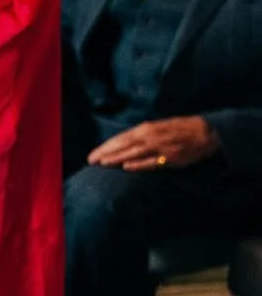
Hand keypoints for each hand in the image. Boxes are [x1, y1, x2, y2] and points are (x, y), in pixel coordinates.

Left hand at [88, 116, 219, 171]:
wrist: (204, 131)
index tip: (92, 154)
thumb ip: (139, 135)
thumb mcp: (156, 127)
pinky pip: (152, 162)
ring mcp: (160, 146)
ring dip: (117, 158)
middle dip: (106, 153)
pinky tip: (127, 167)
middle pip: (123, 145)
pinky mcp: (171, 157)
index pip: (120, 138)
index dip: (105, 146)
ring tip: (103, 163)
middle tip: (91, 160)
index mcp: (145, 128)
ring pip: (134, 153)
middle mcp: (150, 136)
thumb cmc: (177, 129)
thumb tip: (121, 143)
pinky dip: (139, 164)